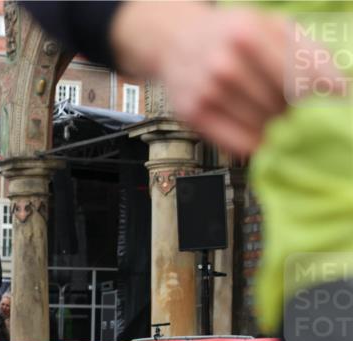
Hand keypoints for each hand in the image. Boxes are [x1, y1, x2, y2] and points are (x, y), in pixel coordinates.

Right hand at [111, 2, 342, 155]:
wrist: (175, 42)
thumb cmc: (231, 34)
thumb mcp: (271, 25)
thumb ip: (306, 52)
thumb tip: (337, 92)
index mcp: (248, 34)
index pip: (302, 77)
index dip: (326, 95)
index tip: (337, 103)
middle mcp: (225, 64)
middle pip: (284, 105)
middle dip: (300, 111)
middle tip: (301, 109)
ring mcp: (207, 92)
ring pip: (263, 126)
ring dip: (278, 127)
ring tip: (278, 116)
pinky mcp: (193, 115)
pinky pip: (238, 143)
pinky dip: (256, 142)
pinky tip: (260, 133)